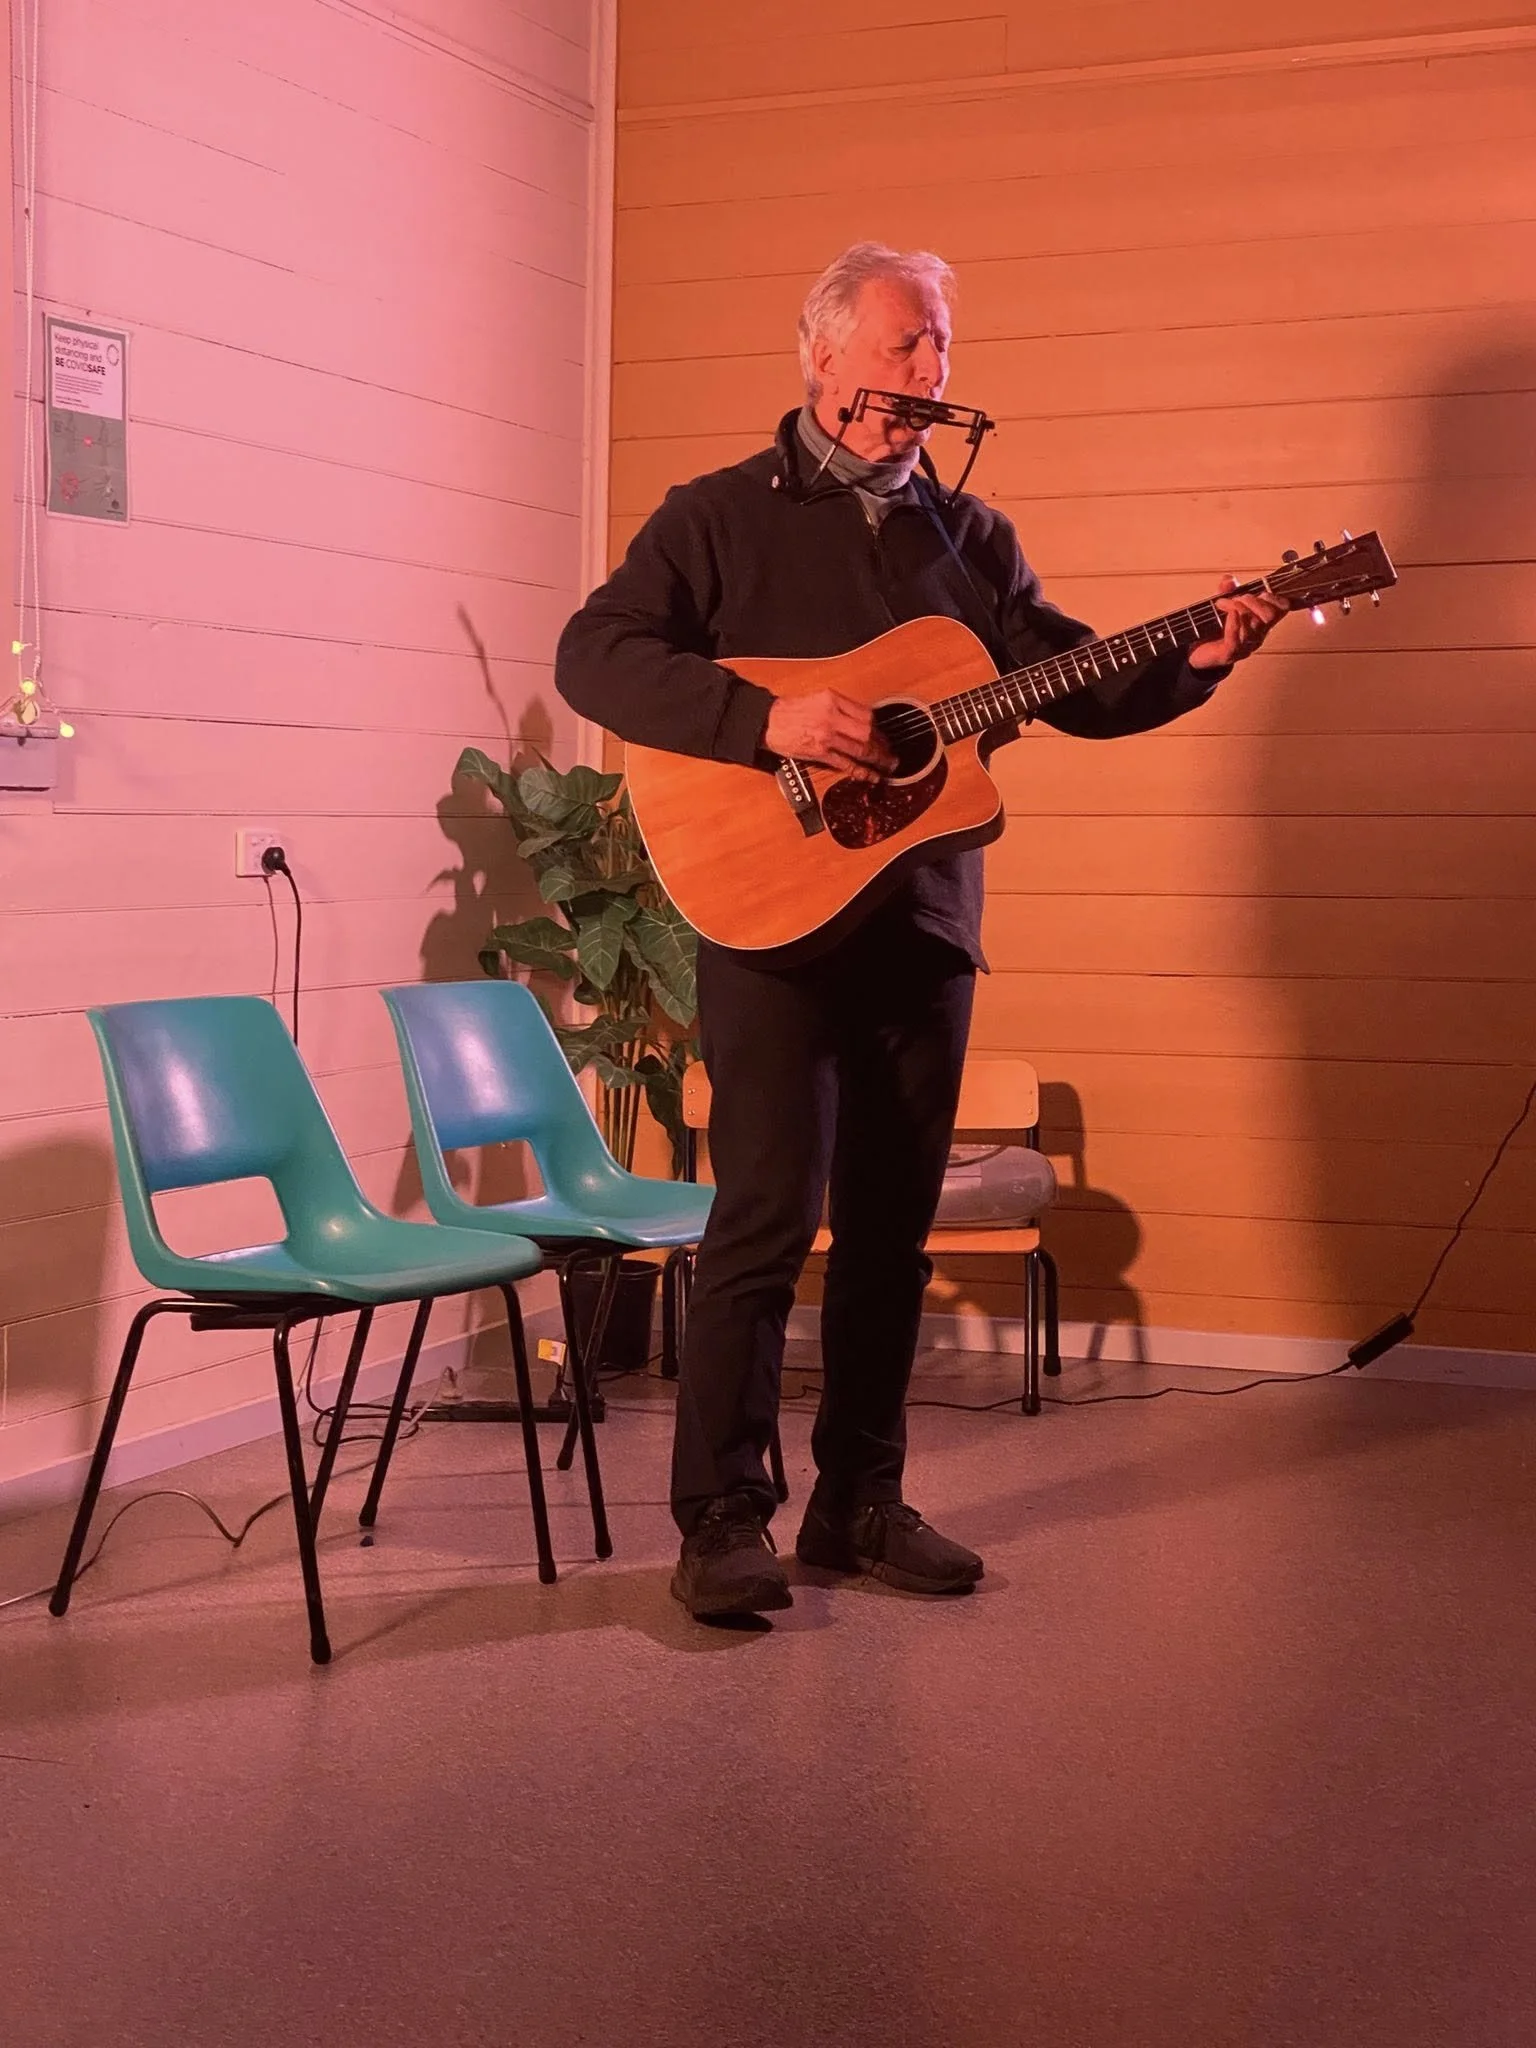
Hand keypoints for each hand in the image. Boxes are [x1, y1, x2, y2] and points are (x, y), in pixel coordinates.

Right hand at [763, 690, 897, 780]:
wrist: (768, 721)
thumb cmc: (791, 711)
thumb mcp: (818, 698)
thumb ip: (841, 707)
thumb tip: (862, 722)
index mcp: (832, 699)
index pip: (866, 714)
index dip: (879, 728)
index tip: (884, 736)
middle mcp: (831, 716)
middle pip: (867, 732)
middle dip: (883, 745)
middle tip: (890, 754)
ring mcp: (826, 736)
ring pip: (861, 748)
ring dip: (877, 759)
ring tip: (886, 765)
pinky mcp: (819, 753)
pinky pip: (846, 764)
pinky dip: (861, 771)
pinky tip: (871, 776)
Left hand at [1187, 574, 1286, 668]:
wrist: (1196, 653)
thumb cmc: (1213, 629)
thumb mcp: (1221, 603)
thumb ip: (1226, 589)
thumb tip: (1229, 580)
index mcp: (1262, 623)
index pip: (1282, 609)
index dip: (1273, 596)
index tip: (1257, 592)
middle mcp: (1258, 636)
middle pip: (1269, 614)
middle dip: (1251, 600)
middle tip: (1234, 599)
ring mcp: (1245, 647)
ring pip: (1253, 624)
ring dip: (1236, 607)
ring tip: (1222, 604)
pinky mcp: (1229, 655)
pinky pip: (1237, 639)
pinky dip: (1234, 623)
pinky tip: (1228, 614)